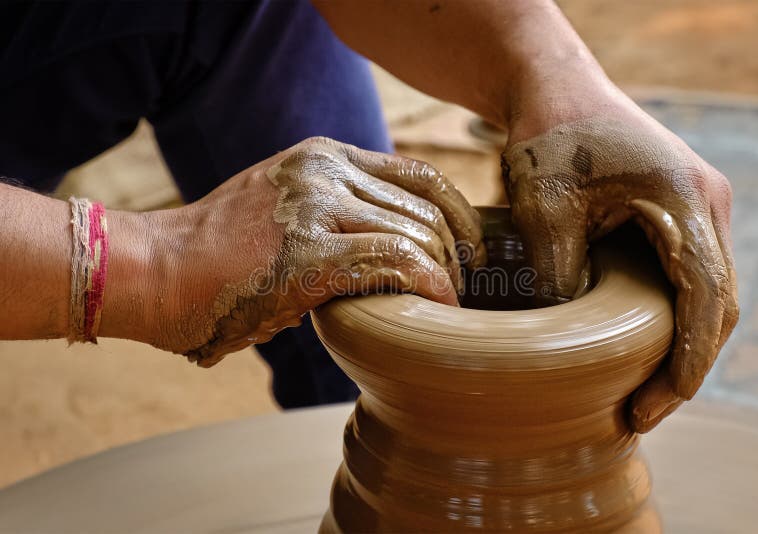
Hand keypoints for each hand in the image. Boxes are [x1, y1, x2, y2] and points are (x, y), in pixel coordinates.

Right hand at [147, 137, 483, 366]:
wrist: (155, 270)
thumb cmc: (219, 257)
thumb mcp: (285, 211)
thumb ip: (337, 214)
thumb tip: (398, 249)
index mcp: (324, 157)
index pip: (420, 174)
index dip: (459, 214)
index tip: (470, 250)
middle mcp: (324, 170)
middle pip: (425, 209)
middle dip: (454, 255)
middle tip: (457, 291)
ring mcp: (314, 205)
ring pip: (415, 236)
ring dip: (442, 277)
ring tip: (444, 307)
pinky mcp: (306, 251)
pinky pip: (394, 263)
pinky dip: (427, 287)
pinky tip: (436, 310)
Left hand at [503, 103, 738, 432]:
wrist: (554, 90)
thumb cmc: (548, 139)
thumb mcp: (545, 211)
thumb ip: (561, 277)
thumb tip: (566, 347)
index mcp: (687, 199)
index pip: (706, 298)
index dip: (688, 361)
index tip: (657, 405)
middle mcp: (707, 204)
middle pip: (718, 303)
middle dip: (686, 364)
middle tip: (642, 413)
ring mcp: (697, 206)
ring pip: (707, 293)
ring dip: (681, 344)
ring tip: (641, 393)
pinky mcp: (677, 211)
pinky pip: (688, 274)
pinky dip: (671, 316)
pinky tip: (638, 346)